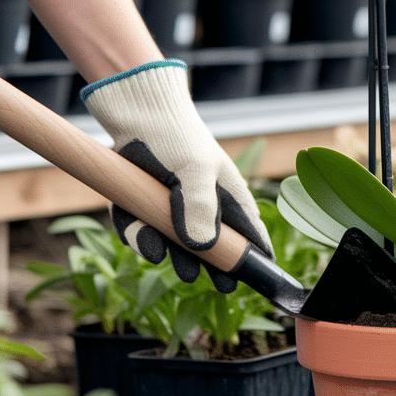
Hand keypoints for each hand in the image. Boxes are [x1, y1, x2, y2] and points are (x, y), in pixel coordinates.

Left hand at [82, 61, 273, 291]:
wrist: (133, 109)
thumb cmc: (174, 134)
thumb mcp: (193, 169)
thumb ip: (199, 207)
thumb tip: (203, 247)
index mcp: (225, 190)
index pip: (249, 227)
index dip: (256, 252)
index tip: (262, 276)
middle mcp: (199, 199)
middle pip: (211, 242)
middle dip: (214, 264)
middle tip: (221, 286)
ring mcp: (169, 202)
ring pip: (172, 240)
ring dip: (175, 255)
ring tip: (182, 271)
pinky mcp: (141, 202)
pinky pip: (141, 229)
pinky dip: (141, 237)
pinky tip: (145, 242)